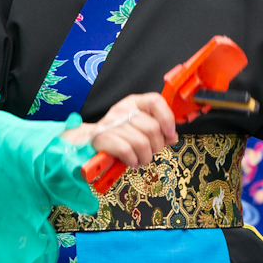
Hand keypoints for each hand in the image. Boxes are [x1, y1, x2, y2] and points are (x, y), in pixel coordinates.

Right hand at [62, 93, 178, 166]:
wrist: (90, 139)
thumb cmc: (121, 133)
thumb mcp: (140, 124)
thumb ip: (158, 127)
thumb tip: (172, 137)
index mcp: (135, 101)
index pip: (155, 101)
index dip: (167, 119)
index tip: (169, 134)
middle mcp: (123, 109)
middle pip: (152, 128)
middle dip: (157, 145)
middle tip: (152, 151)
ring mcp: (112, 123)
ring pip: (142, 143)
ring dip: (146, 156)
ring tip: (142, 158)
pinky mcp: (102, 138)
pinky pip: (127, 152)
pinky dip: (134, 160)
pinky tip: (132, 161)